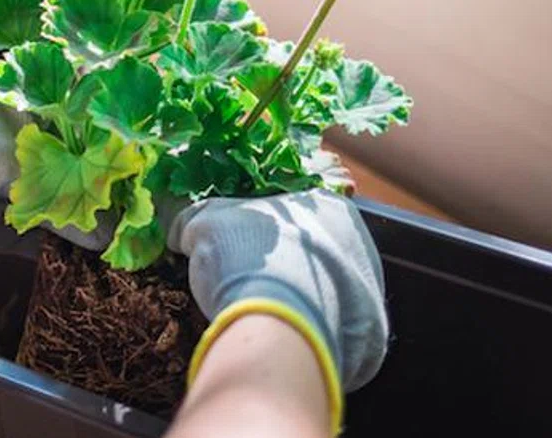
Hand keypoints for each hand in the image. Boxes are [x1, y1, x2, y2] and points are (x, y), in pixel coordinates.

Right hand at [168, 190, 388, 416]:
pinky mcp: (369, 341)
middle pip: (316, 256)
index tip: (240, 249)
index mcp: (331, 209)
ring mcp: (369, 296)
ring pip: (330, 296)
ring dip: (301, 303)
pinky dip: (312, 337)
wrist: (274, 329)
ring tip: (264, 317)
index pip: (296, 213)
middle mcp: (361, 248)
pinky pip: (337, 335)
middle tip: (251, 284)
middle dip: (286, 268)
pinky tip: (285, 341)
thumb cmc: (245, 263)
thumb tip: (182, 231)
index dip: (263, 232)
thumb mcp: (205, 225)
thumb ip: (196, 220)